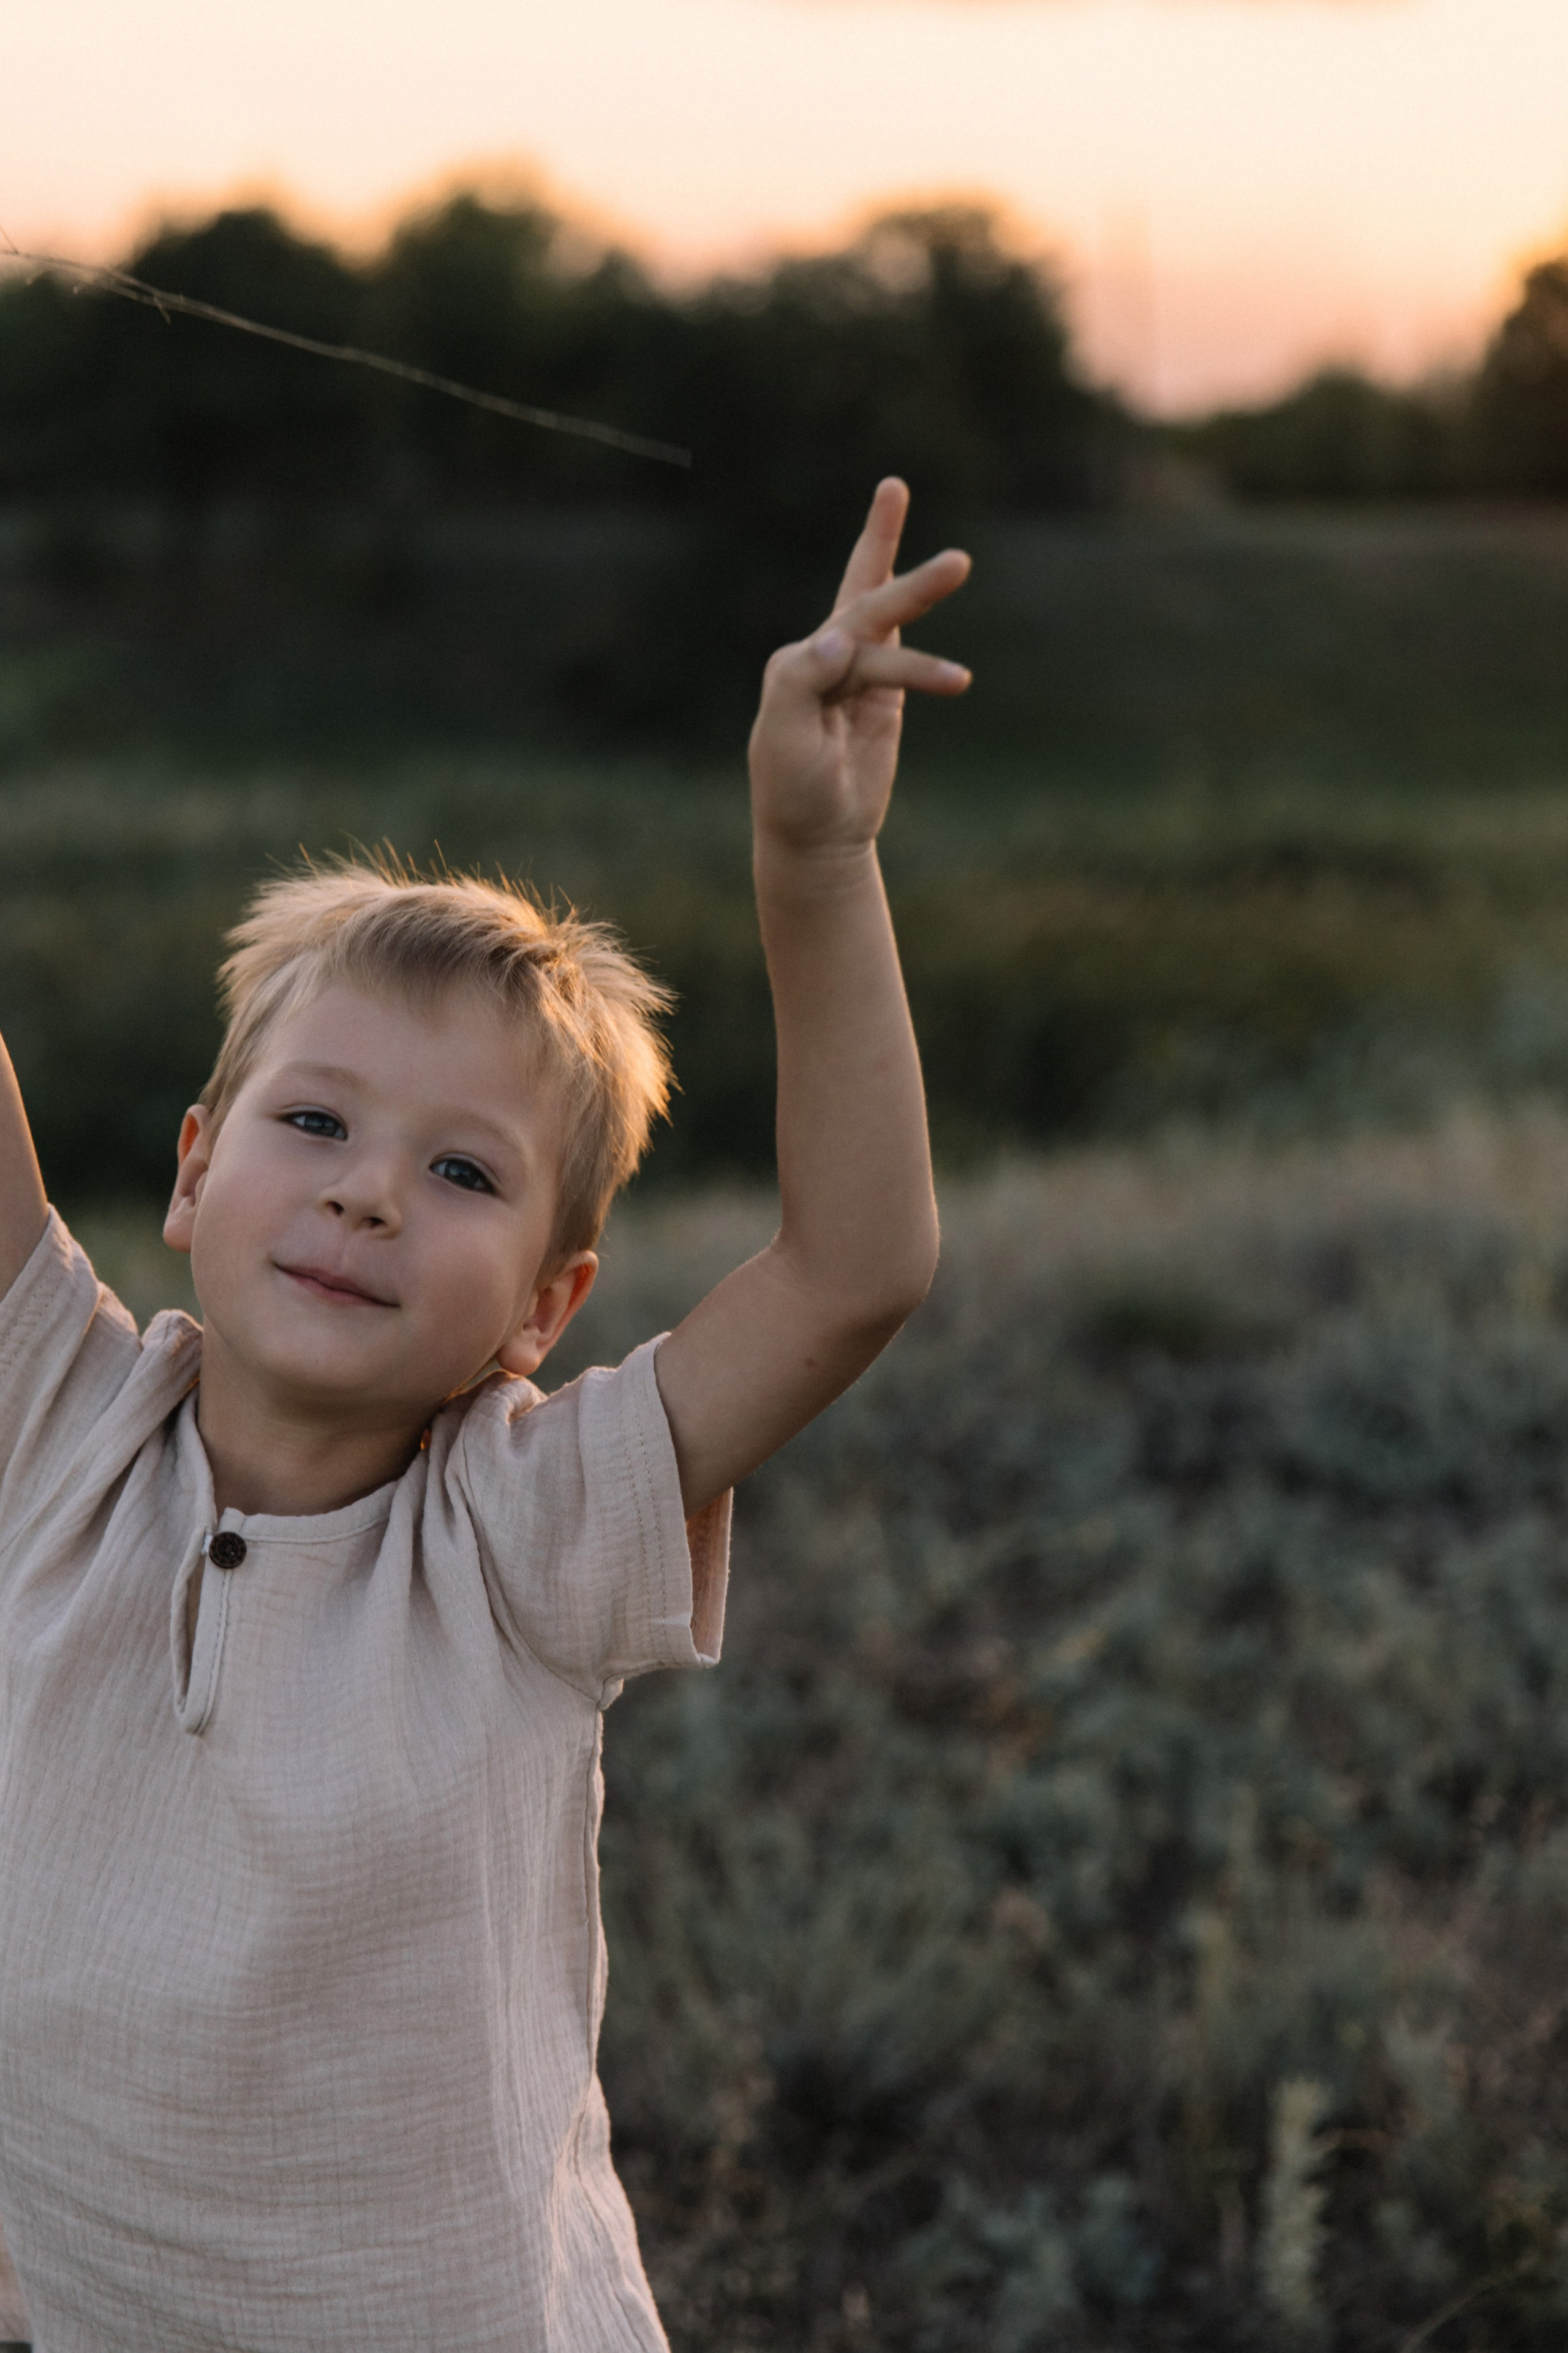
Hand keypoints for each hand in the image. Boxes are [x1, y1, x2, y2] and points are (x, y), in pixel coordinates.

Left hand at [749, 478, 971, 857]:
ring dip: (920, 588)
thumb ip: (802, 682)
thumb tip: (840, 635)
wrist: (817, 836)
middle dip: (892, 560)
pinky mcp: (883, 692)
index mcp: (793, 665)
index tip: (848, 667)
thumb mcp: (784, 740)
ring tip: (961, 560)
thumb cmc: (793, 792)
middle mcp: (822, 657)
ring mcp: (855, 671)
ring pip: (888, 615)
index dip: (856, 660)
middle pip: (864, 600)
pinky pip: (905, 650)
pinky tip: (940, 596)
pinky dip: (925, 636)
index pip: (839, 645)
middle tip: (905, 502)